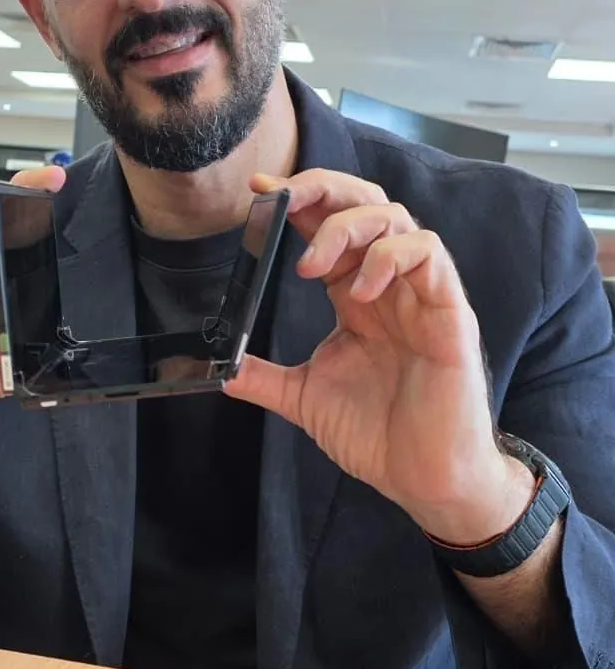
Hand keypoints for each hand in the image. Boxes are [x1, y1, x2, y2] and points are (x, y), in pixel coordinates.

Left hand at [226, 170, 532, 543]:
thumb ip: (265, 378)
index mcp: (354, 296)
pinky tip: (363, 289)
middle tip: (282, 197)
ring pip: (394, 218)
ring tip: (311, 265)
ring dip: (346, 226)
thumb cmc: (380, 434)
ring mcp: (419, 294)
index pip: (327, 227)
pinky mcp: (448, 311)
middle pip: (363, 203)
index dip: (296, 202)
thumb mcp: (307, 398)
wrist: (426, 479)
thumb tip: (220, 369)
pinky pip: (428, 254)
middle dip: (321, 188)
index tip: (257, 191)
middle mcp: (386, 285)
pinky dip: (391, 256)